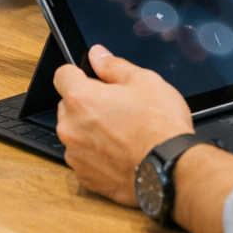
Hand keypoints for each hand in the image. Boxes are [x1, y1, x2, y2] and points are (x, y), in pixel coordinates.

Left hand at [54, 44, 194, 206]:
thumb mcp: (144, 81)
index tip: (92, 79)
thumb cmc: (159, 127)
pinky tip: (121, 152)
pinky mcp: (85, 177)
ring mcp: (75, 154)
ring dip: (91, 130)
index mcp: (81, 99)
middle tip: (117, 107)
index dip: (78, 73)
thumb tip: (97, 55)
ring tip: (122, 132)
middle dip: (87, 104)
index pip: (62, 75)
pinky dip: (97, 154)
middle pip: (68, 106)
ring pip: (76, 133)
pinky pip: (84, 157)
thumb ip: (113, 65)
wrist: (170, 169)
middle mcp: (70, 127)